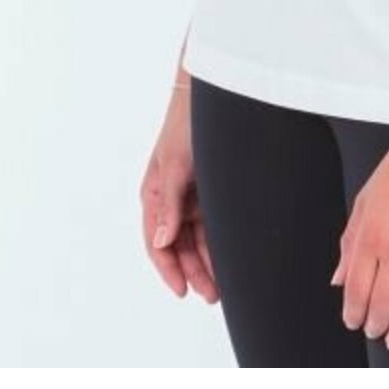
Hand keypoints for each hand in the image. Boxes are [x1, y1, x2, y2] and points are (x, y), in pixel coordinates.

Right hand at [140, 92, 218, 302]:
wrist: (215, 94)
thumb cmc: (186, 124)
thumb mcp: (176, 165)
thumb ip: (169, 204)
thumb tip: (162, 241)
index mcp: (155, 194)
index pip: (157, 242)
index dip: (168, 269)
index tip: (182, 291)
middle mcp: (172, 198)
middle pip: (179, 246)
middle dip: (194, 271)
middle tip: (212, 294)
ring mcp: (192, 194)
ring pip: (198, 238)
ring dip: (208, 260)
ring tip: (225, 284)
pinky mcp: (212, 188)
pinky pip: (214, 222)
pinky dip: (220, 240)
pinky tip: (233, 256)